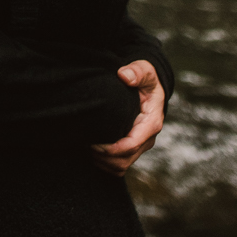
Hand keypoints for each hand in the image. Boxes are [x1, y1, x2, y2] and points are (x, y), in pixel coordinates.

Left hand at [90, 60, 163, 175]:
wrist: (149, 87)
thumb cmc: (146, 78)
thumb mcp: (145, 69)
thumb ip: (137, 71)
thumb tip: (125, 76)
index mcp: (151, 123)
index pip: (131, 145)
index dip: (110, 148)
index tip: (92, 142)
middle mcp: (147, 138)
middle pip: (124, 160)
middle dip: (103, 156)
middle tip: (84, 144)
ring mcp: (140, 145)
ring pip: (120, 167)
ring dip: (102, 162)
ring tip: (86, 147)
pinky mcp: (132, 149)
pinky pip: (118, 165)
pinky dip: (104, 163)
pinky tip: (91, 150)